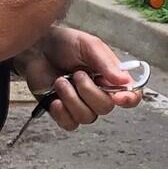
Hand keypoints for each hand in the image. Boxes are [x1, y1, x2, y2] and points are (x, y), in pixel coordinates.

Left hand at [13, 26, 143, 131]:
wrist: (37, 48)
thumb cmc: (65, 43)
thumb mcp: (89, 46)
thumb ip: (106, 64)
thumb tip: (125, 81)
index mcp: (110, 77)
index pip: (131, 95)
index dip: (129, 99)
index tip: (119, 97)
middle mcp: (99, 93)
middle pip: (106, 108)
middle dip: (89, 92)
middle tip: (76, 74)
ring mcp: (81, 104)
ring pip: (87, 117)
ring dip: (71, 99)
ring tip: (60, 81)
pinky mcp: (63, 112)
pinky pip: (70, 124)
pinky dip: (62, 113)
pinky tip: (55, 99)